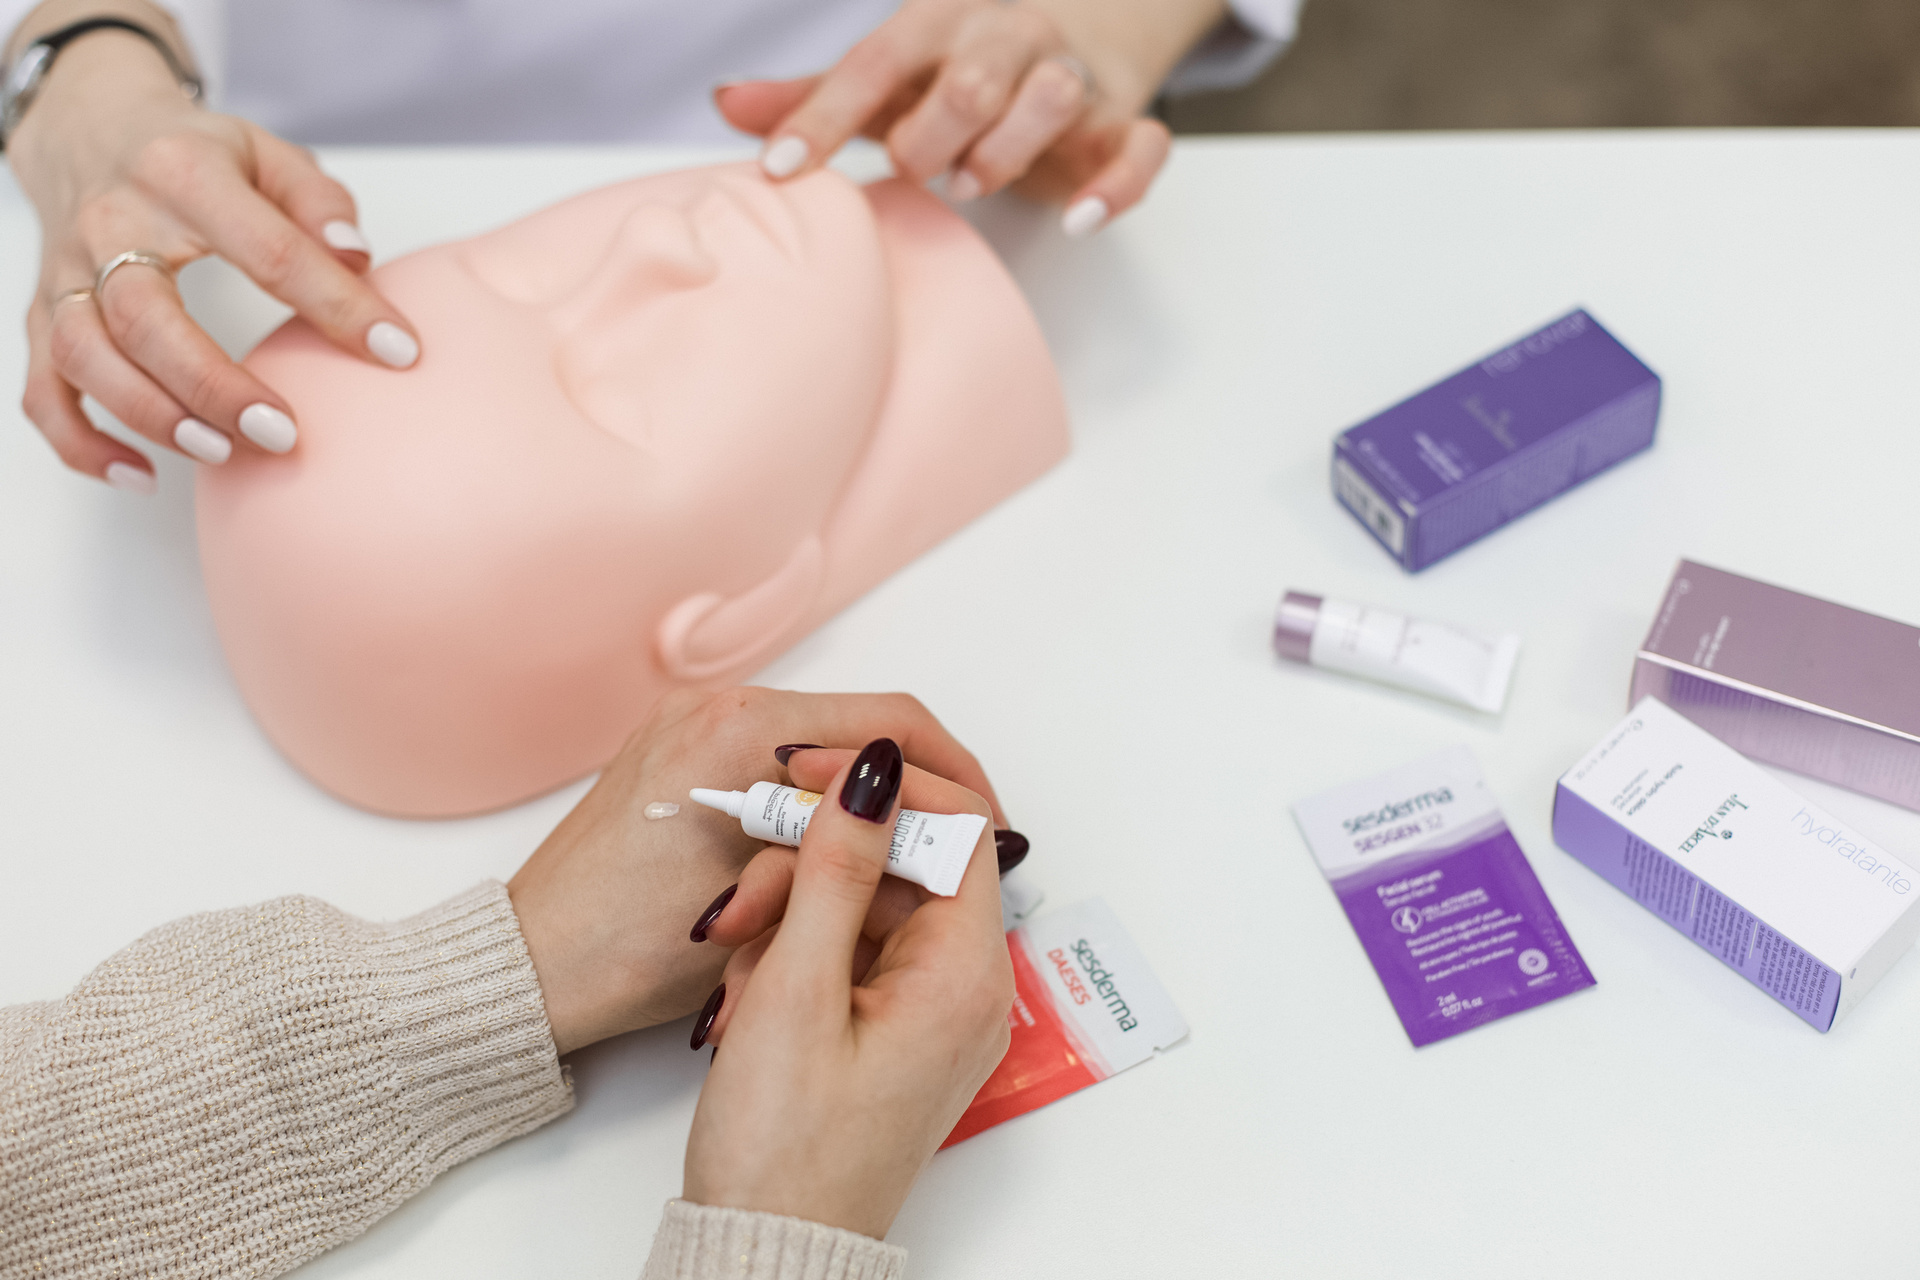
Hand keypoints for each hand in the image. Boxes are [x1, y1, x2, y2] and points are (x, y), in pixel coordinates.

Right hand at [7, 2, 420, 488]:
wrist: (89, 129)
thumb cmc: (196, 155)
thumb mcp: (268, 155)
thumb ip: (317, 202)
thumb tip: (355, 256)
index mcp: (183, 175)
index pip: (268, 249)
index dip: (336, 305)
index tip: (397, 351)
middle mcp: (111, 225)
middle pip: (146, 318)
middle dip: (214, 385)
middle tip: (283, 434)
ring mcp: (67, 274)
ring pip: (86, 356)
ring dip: (152, 415)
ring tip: (223, 454)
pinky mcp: (42, 315)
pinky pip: (43, 390)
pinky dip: (82, 441)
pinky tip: (140, 475)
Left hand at [506, 688, 1008, 1055]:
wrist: (529, 970)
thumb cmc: (629, 950)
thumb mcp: (772, 906)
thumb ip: (858, 851)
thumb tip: (944, 828)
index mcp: (743, 731)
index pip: (891, 721)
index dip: (956, 773)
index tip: (985, 827)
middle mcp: (716, 707)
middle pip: (859, 724)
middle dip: (916, 786)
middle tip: (956, 847)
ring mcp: (691, 725)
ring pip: (820, 744)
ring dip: (866, 795)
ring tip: (902, 858)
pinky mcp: (677, 755)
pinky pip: (775, 760)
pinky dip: (818, 800)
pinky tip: (836, 855)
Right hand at [680, 738, 1014, 1237]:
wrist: (763, 1254)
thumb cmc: (784, 1149)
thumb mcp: (797, 988)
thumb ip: (836, 868)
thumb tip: (874, 773)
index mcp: (966, 974)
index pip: (954, 825)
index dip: (877, 788)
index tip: (800, 775)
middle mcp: (964, 988)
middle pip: (897, 866)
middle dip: (808, 871)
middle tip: (735, 904)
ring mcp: (929, 1012)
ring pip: (861, 908)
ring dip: (787, 918)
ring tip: (732, 968)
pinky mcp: (890, 1032)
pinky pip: (848, 956)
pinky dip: (792, 959)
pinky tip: (745, 996)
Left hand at [714, 0, 1225, 234]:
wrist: (1082, 25)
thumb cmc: (964, 66)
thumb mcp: (889, 75)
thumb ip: (816, 93)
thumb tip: (726, 104)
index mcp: (939, 23)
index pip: (872, 64)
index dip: (824, 117)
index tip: (781, 169)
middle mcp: (1007, 39)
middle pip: (973, 78)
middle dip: (935, 132)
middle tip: (916, 168)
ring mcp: (1070, 78)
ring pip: (1053, 97)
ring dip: (1009, 150)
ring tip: (977, 181)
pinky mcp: (1122, 121)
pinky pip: (1140, 147)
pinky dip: (1118, 186)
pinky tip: (1081, 220)